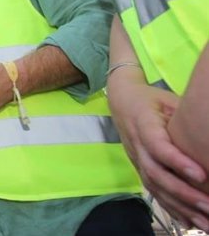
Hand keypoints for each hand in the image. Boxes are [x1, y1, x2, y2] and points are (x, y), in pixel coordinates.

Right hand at [108, 77, 208, 228]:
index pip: (158, 146)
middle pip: (156, 173)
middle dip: (183, 193)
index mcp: (143, 124)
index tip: (201, 175)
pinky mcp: (139, 168)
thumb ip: (186, 117)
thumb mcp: (169, 100)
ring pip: (155, 187)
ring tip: (205, 222)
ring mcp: (136, 159)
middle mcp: (137, 146)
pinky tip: (189, 222)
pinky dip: (171, 208)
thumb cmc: (151, 98)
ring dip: (180, 207)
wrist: (121, 100)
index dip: (177, 162)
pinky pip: (154, 191)